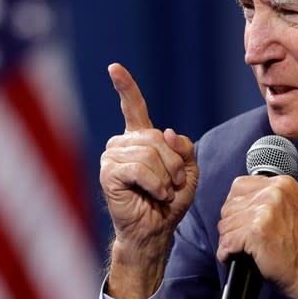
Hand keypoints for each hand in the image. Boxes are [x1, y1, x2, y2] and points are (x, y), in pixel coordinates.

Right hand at [101, 63, 198, 298]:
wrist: (155, 231)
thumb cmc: (169, 202)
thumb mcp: (188, 171)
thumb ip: (184, 148)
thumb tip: (167, 132)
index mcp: (140, 139)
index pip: (133, 107)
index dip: (125, 87)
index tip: (114, 68)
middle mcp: (123, 144)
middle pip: (157, 138)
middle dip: (174, 164)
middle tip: (174, 185)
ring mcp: (112, 157)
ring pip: (150, 154)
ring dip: (166, 177)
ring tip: (163, 192)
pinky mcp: (108, 173)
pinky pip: (140, 168)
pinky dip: (155, 184)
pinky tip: (154, 195)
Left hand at [216, 175, 297, 298]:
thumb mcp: (288, 209)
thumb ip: (265, 199)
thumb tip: (234, 202)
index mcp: (282, 184)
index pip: (238, 186)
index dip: (236, 207)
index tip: (242, 221)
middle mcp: (273, 192)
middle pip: (229, 206)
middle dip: (232, 226)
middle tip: (245, 240)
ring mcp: (264, 210)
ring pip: (225, 225)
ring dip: (229, 241)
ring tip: (244, 250)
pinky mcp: (256, 230)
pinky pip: (226, 241)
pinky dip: (227, 254)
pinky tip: (238, 258)